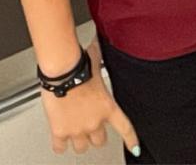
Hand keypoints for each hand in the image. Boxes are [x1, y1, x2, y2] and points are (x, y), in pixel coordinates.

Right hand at [42, 40, 139, 156]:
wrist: (62, 69)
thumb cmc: (79, 62)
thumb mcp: (96, 61)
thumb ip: (98, 62)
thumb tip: (96, 47)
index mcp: (107, 106)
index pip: (125, 128)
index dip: (131, 140)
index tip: (135, 149)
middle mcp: (95, 121)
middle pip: (99, 141)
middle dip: (94, 133)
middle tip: (87, 123)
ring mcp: (77, 129)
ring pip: (81, 147)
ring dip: (78, 138)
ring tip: (72, 127)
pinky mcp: (60, 131)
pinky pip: (60, 148)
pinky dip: (60, 144)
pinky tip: (59, 138)